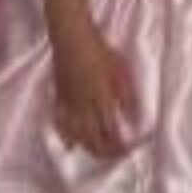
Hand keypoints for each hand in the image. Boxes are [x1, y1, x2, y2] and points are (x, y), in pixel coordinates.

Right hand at [51, 27, 137, 158]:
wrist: (71, 37)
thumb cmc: (99, 50)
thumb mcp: (120, 70)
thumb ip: (126, 94)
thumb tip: (132, 116)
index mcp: (101, 99)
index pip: (111, 130)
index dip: (119, 144)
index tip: (128, 150)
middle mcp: (84, 106)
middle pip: (93, 138)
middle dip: (105, 151)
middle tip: (115, 155)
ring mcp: (69, 104)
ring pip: (77, 135)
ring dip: (88, 147)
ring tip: (98, 153)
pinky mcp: (59, 99)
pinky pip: (61, 124)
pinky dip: (66, 137)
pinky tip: (70, 146)